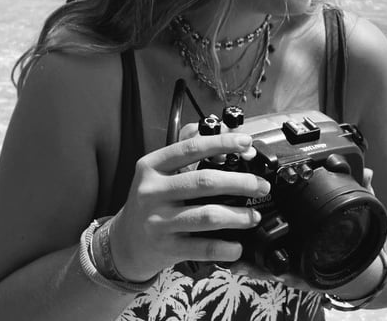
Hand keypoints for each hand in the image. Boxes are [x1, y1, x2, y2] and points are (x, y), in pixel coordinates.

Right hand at [108, 133, 270, 281]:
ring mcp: (158, 221)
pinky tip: (237, 245)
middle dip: (241, 183)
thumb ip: (186, 153)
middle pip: (205, 182)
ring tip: (254, 216)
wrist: (125, 241)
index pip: (190, 148)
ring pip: (207, 215)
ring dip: (238, 216)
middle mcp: (152, 191)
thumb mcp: (158, 172)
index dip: (222, 143)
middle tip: (261, 185)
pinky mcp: (166, 247)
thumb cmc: (150, 201)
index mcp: (152, 166)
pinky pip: (203, 247)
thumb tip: (227, 137)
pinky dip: (225, 247)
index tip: (246, 143)